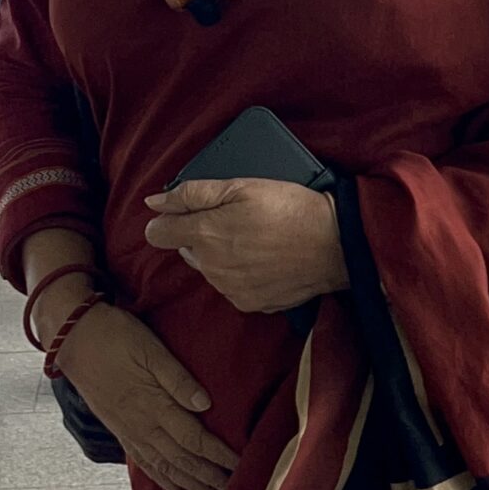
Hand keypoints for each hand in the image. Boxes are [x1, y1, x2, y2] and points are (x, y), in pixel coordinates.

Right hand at [54, 302, 237, 489]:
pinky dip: (162, 480)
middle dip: (210, 478)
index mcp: (154, 405)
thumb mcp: (150, 349)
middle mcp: (142, 426)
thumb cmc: (115, 336)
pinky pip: (144, 462)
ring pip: (165, 467)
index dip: (219, 456)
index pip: (194, 439)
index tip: (242, 466)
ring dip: (191, 485)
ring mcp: (129, 431)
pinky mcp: (119, 430)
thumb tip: (205, 405)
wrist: (72, 338)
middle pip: (182, 460)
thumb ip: (178, 379)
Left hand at [143, 178, 347, 314]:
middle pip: (187, 250)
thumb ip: (191, 194)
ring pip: (210, 269)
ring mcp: (229, 288)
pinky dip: (241, 274)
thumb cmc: (290, 209)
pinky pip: (231, 286)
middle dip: (202, 235)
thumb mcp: (241, 186)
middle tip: (238, 220)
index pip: (158, 233)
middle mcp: (211, 266)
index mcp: (204, 234)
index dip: (168, 220)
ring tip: (257, 239)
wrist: (335, 245)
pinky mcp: (248, 303)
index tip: (186, 214)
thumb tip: (153, 204)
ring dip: (223, 255)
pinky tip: (264, 259)